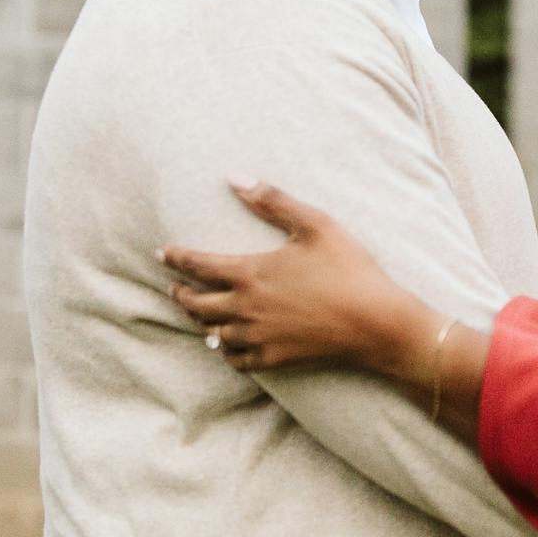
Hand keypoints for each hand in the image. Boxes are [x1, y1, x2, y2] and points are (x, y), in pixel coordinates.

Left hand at [160, 179, 434, 375]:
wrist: (375, 323)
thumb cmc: (348, 269)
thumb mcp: (315, 224)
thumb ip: (272, 201)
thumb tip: (234, 177)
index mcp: (250, 273)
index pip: (197, 265)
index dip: (175, 258)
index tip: (162, 254)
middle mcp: (246, 308)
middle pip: (195, 304)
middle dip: (179, 293)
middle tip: (173, 286)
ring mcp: (258, 337)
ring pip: (211, 333)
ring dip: (199, 321)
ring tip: (197, 313)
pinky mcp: (274, 358)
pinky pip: (234, 359)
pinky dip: (224, 351)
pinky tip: (226, 344)